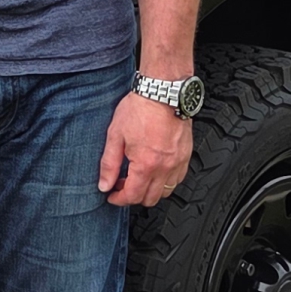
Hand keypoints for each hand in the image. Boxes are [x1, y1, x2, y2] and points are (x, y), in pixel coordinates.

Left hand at [98, 91, 192, 207]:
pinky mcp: (186, 155)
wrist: (162, 92)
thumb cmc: (141, 108)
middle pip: (150, 199)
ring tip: (139, 177)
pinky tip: (156, 170)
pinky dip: (166, 181)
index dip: (119, 199)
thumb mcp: (115, 135)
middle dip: (134, 196)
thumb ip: (109, 164)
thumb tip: (104, 184)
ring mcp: (178, 162)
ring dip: (151, 190)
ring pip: (166, 192)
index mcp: (146, 164)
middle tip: (123, 185)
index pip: (132, 196)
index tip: (112, 195)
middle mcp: (165, 167)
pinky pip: (178, 179)